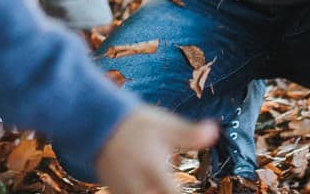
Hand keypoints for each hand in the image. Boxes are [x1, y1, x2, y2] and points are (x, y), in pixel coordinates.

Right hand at [95, 105, 217, 193]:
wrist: (95, 122)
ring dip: (157, 193)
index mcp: (154, 172)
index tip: (198, 191)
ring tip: (166, 185)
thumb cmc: (133, 123)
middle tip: (174, 186)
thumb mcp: (163, 125)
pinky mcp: (116, 192)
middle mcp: (137, 188)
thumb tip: (214, 131)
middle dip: (169, 193)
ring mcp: (124, 192)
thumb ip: (189, 133)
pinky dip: (147, 193)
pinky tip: (153, 187)